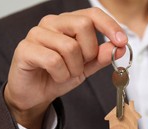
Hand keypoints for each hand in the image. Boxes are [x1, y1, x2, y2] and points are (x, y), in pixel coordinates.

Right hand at [4, 7, 126, 128]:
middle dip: (89, 52)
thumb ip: (101, 57)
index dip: (110, 26)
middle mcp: (52, 23)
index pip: (92, 14)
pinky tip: (55, 77)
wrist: (34, 94)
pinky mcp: (25, 49)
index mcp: (68, 23)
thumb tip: (120, 47)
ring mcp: (37, 34)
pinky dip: (61, 75)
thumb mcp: (86, 68)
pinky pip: (54, 60)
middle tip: (82, 66)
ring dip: (74, 68)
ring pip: (70, 47)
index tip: (122, 42)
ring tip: (66, 74)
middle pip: (83, 25)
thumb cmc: (58, 76)